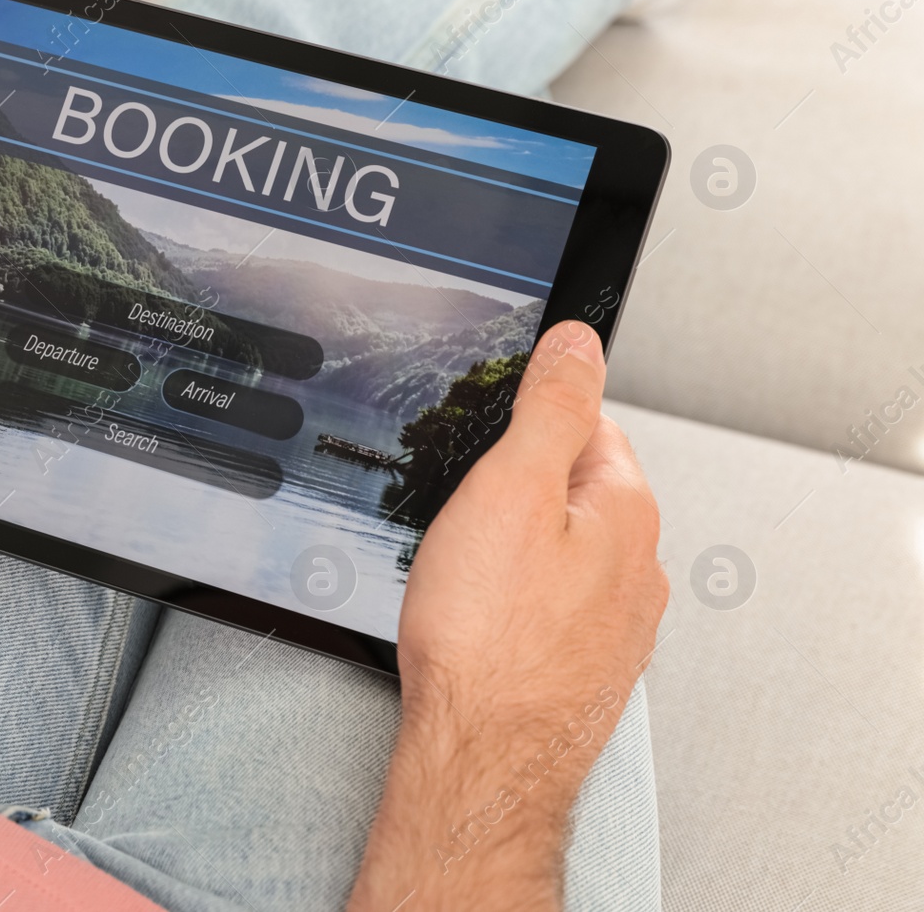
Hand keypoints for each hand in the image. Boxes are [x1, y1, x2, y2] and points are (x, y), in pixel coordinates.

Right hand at [349, 320, 667, 911]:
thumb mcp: (509, 487)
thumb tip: (578, 341)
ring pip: (557, 552)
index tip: (487, 440)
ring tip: (463, 572)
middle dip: (515, 490)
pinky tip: (476, 619)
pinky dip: (511, 602)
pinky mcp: (582, 667)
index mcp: (626, 509)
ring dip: (512, 550)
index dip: (526, 421)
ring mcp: (614, 623)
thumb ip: (551, 405)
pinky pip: (545, 607)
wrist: (481, 756)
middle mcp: (636, 567)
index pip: (589, 422)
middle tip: (461, 513)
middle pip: (571, 488)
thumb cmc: (489, 637)